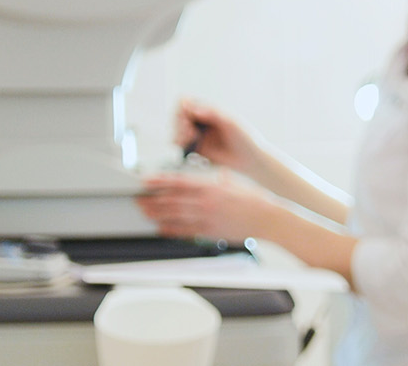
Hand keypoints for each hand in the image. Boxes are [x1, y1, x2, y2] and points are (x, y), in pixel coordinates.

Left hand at [135, 174, 279, 243]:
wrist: (267, 218)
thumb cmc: (254, 199)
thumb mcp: (234, 181)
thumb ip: (220, 178)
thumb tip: (214, 174)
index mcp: (210, 186)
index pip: (178, 182)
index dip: (159, 181)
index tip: (146, 180)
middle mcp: (206, 201)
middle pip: (172, 199)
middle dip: (153, 199)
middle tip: (139, 198)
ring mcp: (207, 218)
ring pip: (175, 215)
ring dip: (157, 214)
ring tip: (145, 212)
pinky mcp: (211, 232)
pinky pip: (186, 231)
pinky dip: (171, 230)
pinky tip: (161, 229)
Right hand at [175, 99, 265, 174]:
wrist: (252, 160)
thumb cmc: (246, 138)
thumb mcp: (231, 122)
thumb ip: (212, 113)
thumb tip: (192, 107)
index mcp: (209, 109)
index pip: (185, 101)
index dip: (182, 109)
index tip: (187, 119)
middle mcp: (201, 120)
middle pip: (177, 115)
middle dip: (179, 124)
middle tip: (189, 134)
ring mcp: (198, 134)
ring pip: (176, 130)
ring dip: (178, 134)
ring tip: (189, 141)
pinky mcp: (196, 149)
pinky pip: (180, 145)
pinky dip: (180, 145)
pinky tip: (187, 149)